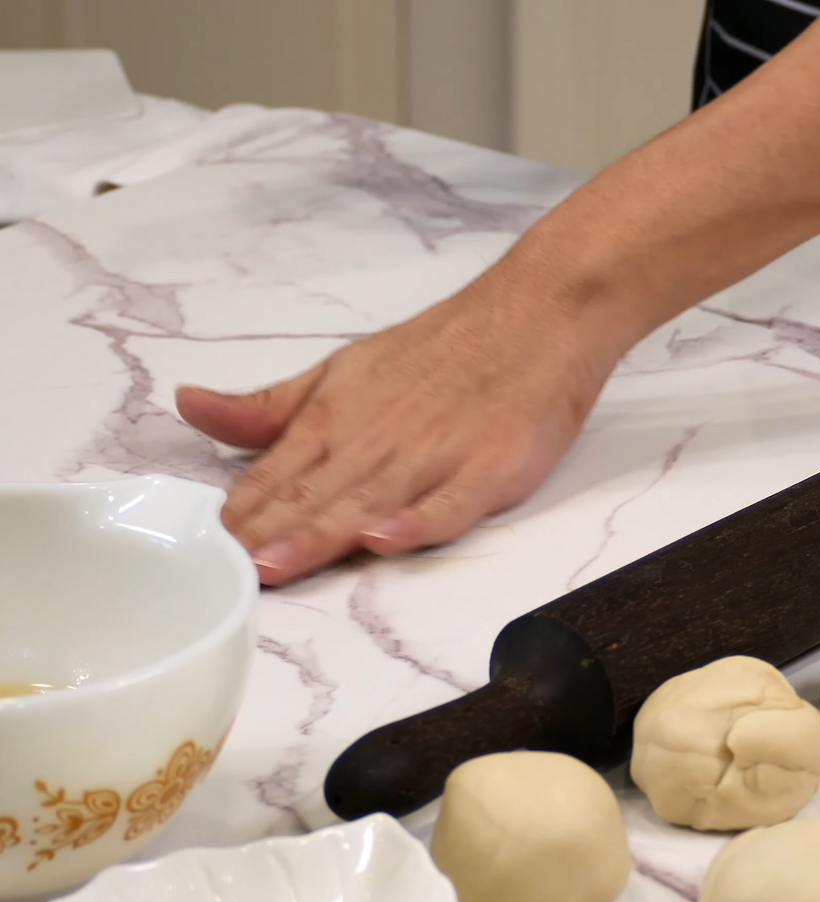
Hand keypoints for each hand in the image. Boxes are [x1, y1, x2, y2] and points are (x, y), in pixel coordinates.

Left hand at [178, 262, 619, 585]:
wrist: (537, 315)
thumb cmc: (443, 350)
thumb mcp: (343, 370)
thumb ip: (273, 406)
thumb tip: (190, 406)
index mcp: (338, 417)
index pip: (276, 474)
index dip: (240, 516)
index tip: (200, 554)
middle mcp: (378, 440)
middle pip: (314, 497)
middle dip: (266, 538)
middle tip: (223, 577)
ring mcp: (435, 456)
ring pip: (369, 504)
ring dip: (320, 536)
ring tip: (276, 568)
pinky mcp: (489, 469)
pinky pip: (449, 503)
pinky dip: (418, 521)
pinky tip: (386, 540)